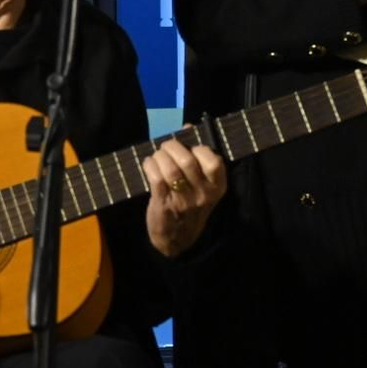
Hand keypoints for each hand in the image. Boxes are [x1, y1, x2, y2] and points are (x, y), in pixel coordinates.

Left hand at [142, 135, 226, 257]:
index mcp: (217, 187)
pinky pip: (155, 178)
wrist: (177, 240)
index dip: (199, 148)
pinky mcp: (164, 204)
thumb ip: (198, 157)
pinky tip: (149, 164)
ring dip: (159, 156)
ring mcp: (183, 201)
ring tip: (157, 156)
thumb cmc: (190, 205)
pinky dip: (149, 165)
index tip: (189, 145)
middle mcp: (203, 194)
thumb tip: (188, 127)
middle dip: (173, 147)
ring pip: (170, 169)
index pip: (213, 161)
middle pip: (187, 161)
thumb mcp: (202, 185)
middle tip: (166, 146)